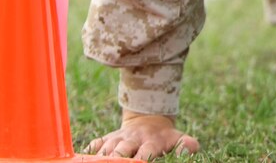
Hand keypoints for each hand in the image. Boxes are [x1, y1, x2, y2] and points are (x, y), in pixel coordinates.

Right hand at [84, 111, 199, 159]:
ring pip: (106, 148)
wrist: (149, 119)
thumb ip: (187, 146)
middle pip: (121, 150)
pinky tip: (85, 159)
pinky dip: (90, 151)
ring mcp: (118, 138)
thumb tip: (186, 152)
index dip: (141, 160)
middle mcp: (133, 139)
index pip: (145, 153)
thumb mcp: (181, 138)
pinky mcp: (107, 138)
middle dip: (117, 159)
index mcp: (151, 142)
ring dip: (102, 157)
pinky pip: (95, 144)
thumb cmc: (166, 136)